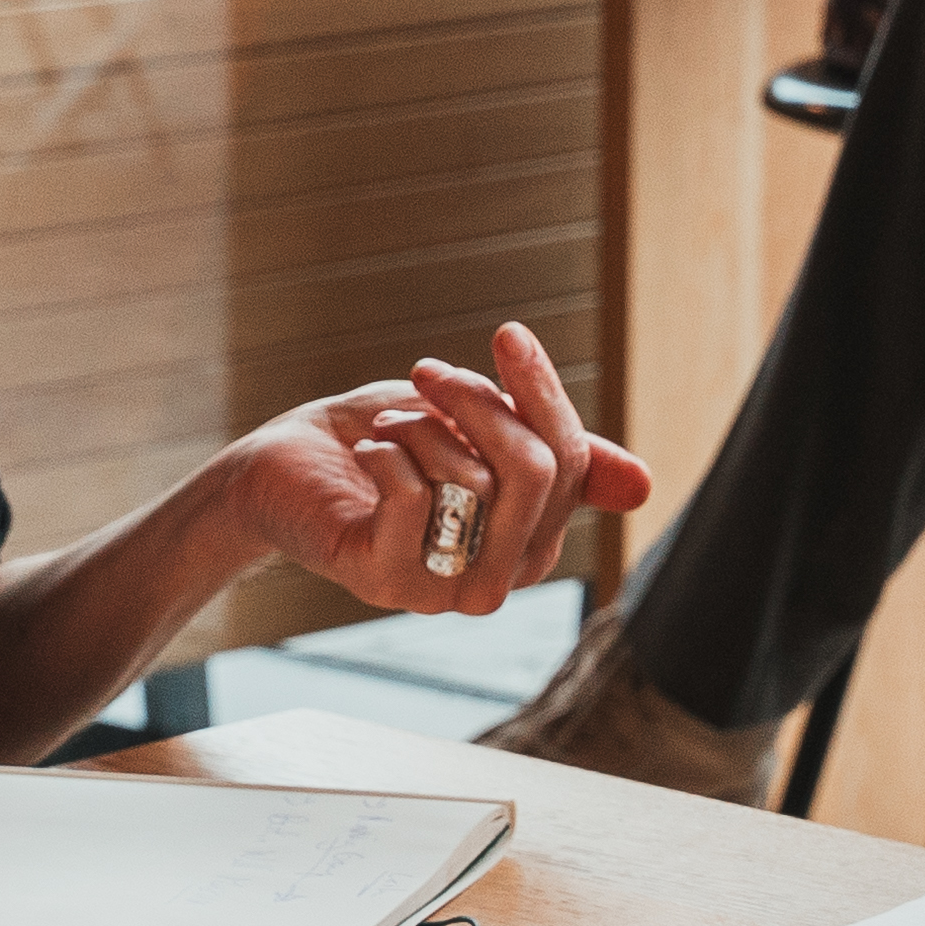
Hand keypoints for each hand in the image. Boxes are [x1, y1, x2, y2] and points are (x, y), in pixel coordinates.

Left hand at [234, 322, 656, 620]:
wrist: (280, 469)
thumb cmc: (382, 443)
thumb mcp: (473, 428)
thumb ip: (551, 449)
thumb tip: (645, 485)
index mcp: (530, 541)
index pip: (573, 462)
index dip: (543, 392)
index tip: (506, 335)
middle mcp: (498, 580)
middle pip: (538, 473)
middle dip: (484, 403)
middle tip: (427, 373)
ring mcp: (442, 590)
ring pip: (475, 479)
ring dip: (422, 427)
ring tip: (386, 428)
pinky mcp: (385, 580)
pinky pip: (415, 497)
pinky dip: (389, 451)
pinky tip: (367, 453)